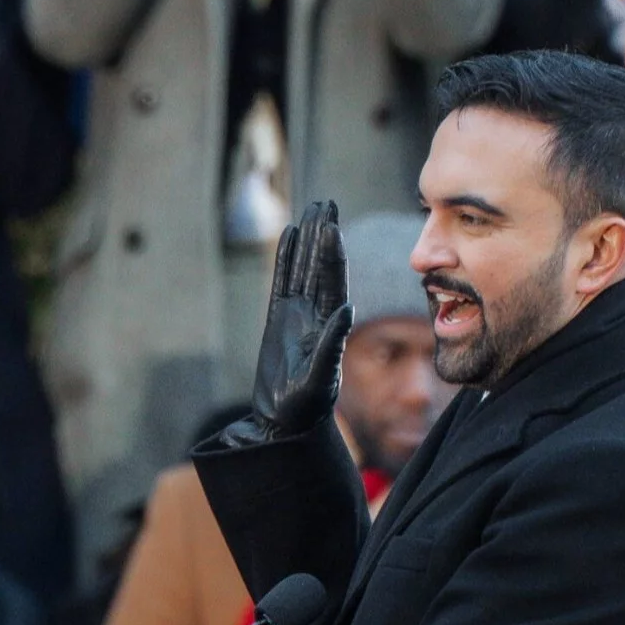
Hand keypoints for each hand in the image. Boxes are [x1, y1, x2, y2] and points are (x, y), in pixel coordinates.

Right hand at [225, 200, 351, 448]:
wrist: (285, 421)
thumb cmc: (305, 406)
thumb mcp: (321, 375)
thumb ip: (332, 342)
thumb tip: (347, 308)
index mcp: (329, 323)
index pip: (331, 278)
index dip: (331, 250)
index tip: (332, 224)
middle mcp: (315, 313)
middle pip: (318, 264)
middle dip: (322, 234)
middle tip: (325, 202)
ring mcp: (296, 315)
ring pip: (300, 268)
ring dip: (305, 240)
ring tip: (310, 211)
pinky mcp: (277, 321)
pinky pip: (281, 282)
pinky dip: (284, 259)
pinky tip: (288, 237)